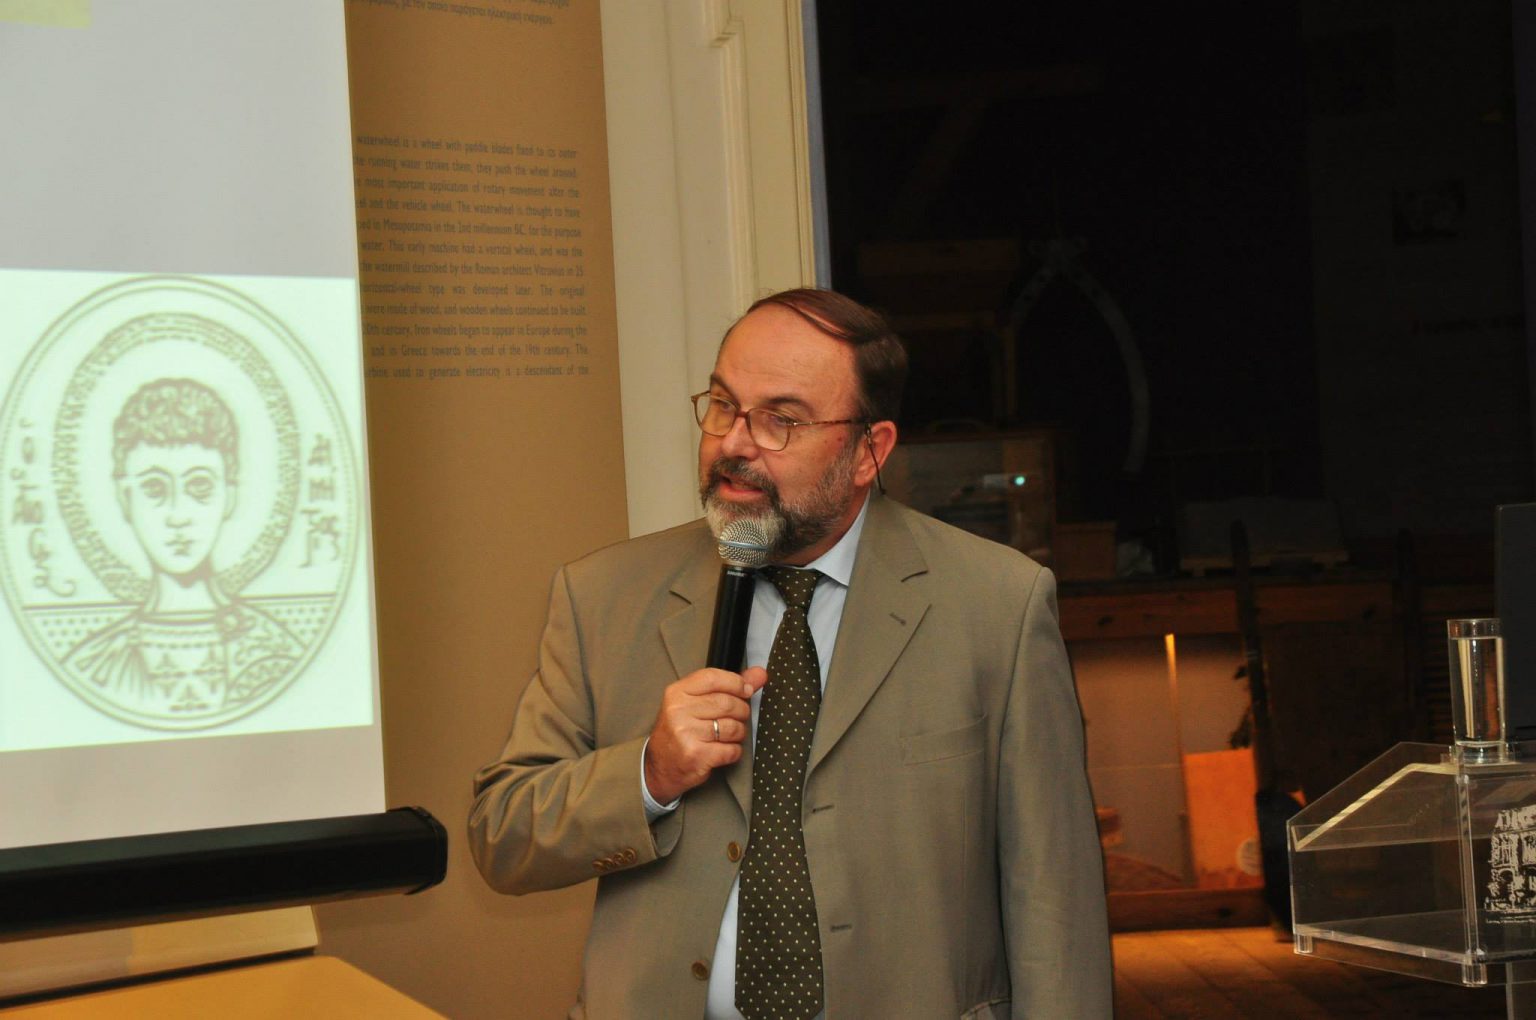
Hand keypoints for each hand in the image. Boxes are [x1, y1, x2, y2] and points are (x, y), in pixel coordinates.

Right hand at [643, 666, 766, 803]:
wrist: (659, 767)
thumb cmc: (681, 730)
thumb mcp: (695, 703)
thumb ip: (728, 686)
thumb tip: (760, 673)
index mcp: (677, 693)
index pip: (713, 678)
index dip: (736, 683)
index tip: (745, 690)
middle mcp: (678, 711)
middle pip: (727, 703)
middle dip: (741, 711)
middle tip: (737, 718)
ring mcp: (686, 733)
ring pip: (733, 727)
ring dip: (738, 733)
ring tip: (728, 736)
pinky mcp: (696, 755)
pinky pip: (731, 749)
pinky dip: (734, 751)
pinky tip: (723, 751)